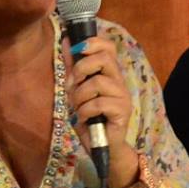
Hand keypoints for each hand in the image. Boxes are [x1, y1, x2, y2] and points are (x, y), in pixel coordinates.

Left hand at [64, 33, 135, 174]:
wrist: (102, 147)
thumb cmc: (90, 118)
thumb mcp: (77, 90)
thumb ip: (73, 67)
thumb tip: (65, 40)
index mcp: (109, 74)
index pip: (108, 47)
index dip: (93, 42)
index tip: (76, 49)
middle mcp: (119, 81)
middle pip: (105, 58)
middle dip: (81, 69)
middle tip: (73, 85)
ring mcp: (122, 96)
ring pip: (98, 82)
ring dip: (80, 96)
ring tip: (78, 108)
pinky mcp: (122, 111)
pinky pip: (98, 103)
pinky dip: (84, 111)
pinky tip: (83, 119)